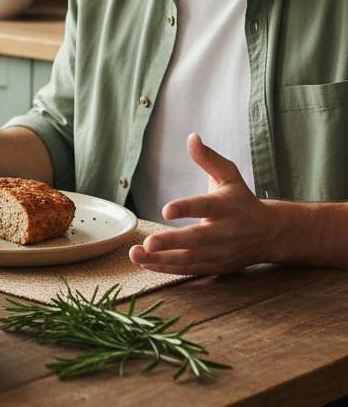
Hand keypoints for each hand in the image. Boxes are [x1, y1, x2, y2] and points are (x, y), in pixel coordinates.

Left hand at [129, 133, 276, 274]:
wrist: (270, 233)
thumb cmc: (241, 200)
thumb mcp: (229, 175)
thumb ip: (208, 158)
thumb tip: (191, 137)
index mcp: (227, 206)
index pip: (205, 206)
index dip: (187, 208)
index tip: (166, 209)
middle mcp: (224, 231)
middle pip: (197, 239)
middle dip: (172, 242)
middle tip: (149, 243)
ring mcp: (220, 252)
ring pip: (189, 259)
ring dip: (161, 259)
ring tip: (136, 255)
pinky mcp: (214, 266)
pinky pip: (188, 270)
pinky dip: (166, 268)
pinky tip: (144, 264)